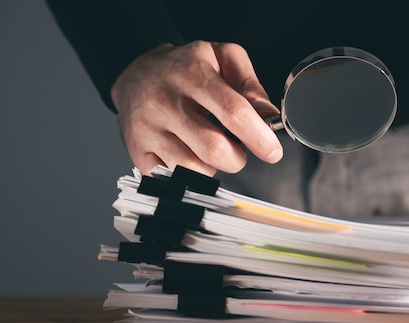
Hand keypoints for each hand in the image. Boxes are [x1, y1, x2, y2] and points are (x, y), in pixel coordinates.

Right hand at [111, 41, 282, 175]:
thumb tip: (269, 115)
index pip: (233, 112)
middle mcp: (165, 102)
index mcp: (192, 75)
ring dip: (213, 169)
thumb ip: (250, 83)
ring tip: (210, 151)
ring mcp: (148, 129)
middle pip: (214, 149)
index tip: (273, 151)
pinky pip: (173, 179)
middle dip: (237, 158)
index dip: (259, 137)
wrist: (135, 74)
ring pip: (194, 169)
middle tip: (237, 150)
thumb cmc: (186, 68)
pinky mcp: (137, 152)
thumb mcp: (222, 57)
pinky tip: (190, 157)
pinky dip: (190, 176)